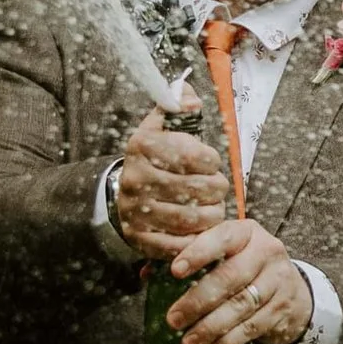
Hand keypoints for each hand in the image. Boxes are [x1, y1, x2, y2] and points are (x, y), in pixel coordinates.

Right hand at [114, 105, 232, 258]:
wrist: (124, 191)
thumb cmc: (155, 157)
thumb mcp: (163, 126)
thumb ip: (178, 107)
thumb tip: (189, 98)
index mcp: (143, 146)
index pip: (193, 155)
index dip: (212, 161)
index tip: (212, 164)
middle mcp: (135, 177)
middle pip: (195, 189)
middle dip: (216, 189)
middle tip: (218, 189)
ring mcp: (134, 210)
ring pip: (190, 219)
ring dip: (212, 215)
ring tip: (214, 209)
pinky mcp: (138, 236)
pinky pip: (177, 245)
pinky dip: (196, 240)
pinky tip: (202, 230)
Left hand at [166, 216, 315, 343]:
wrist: (289, 287)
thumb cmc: (242, 266)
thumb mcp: (221, 253)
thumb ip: (186, 258)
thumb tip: (147, 275)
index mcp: (246, 232)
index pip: (222, 238)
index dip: (198, 253)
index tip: (175, 271)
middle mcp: (267, 251)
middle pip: (231, 277)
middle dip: (198, 301)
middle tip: (174, 320)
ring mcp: (278, 280)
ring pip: (242, 305)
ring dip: (211, 327)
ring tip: (188, 341)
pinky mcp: (282, 307)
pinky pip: (253, 327)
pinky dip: (229, 341)